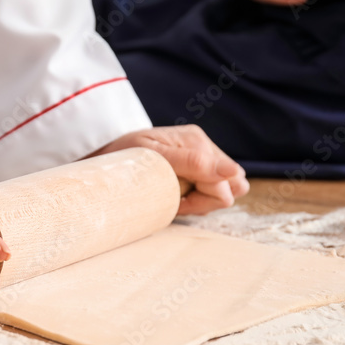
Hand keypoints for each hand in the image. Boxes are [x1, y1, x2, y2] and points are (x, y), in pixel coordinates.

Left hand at [91, 125, 249, 214]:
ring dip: (202, 200)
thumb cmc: (127, 156)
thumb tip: (234, 172)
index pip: (225, 187)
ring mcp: (204, 154)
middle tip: (175, 198)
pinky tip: (177, 191)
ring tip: (174, 193)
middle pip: (233, 189)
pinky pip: (215, 189)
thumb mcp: (155, 159)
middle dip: (206, 201)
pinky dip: (198, 196)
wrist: (109, 152)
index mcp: (196, 142)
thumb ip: (194, 163)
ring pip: (228, 191)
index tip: (173, 200)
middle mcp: (205, 146)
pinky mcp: (200, 164)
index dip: (200, 202)